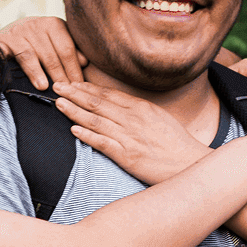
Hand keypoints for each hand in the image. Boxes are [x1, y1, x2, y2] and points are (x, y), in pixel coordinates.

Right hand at [0, 15, 83, 87]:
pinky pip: (11, 56)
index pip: (66, 49)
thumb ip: (71, 51)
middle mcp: (36, 24)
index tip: (80, 86)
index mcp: (54, 24)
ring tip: (46, 88)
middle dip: (60, 76)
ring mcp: (18, 31)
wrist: (11, 30)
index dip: (74, 69)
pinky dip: (20, 69)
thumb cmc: (41, 40)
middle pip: (50, 54)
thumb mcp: (57, 42)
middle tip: (67, 93)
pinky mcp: (2, 40)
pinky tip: (27, 81)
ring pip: (31, 55)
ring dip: (39, 73)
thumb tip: (84, 62)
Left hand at [54, 82, 209, 183]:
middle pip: (98, 103)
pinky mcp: (128, 156)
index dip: (87, 87)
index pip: (108, 94)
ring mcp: (129, 137)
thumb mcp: (159, 117)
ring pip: (96, 120)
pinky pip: (103, 143)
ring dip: (74, 110)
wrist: (190, 163)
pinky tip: (73, 129)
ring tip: (58, 103)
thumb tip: (119, 104)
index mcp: (141, 108)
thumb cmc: (176, 143)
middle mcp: (133, 119)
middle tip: (56, 85)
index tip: (71, 83)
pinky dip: (87, 135)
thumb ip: (138, 110)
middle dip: (74, 93)